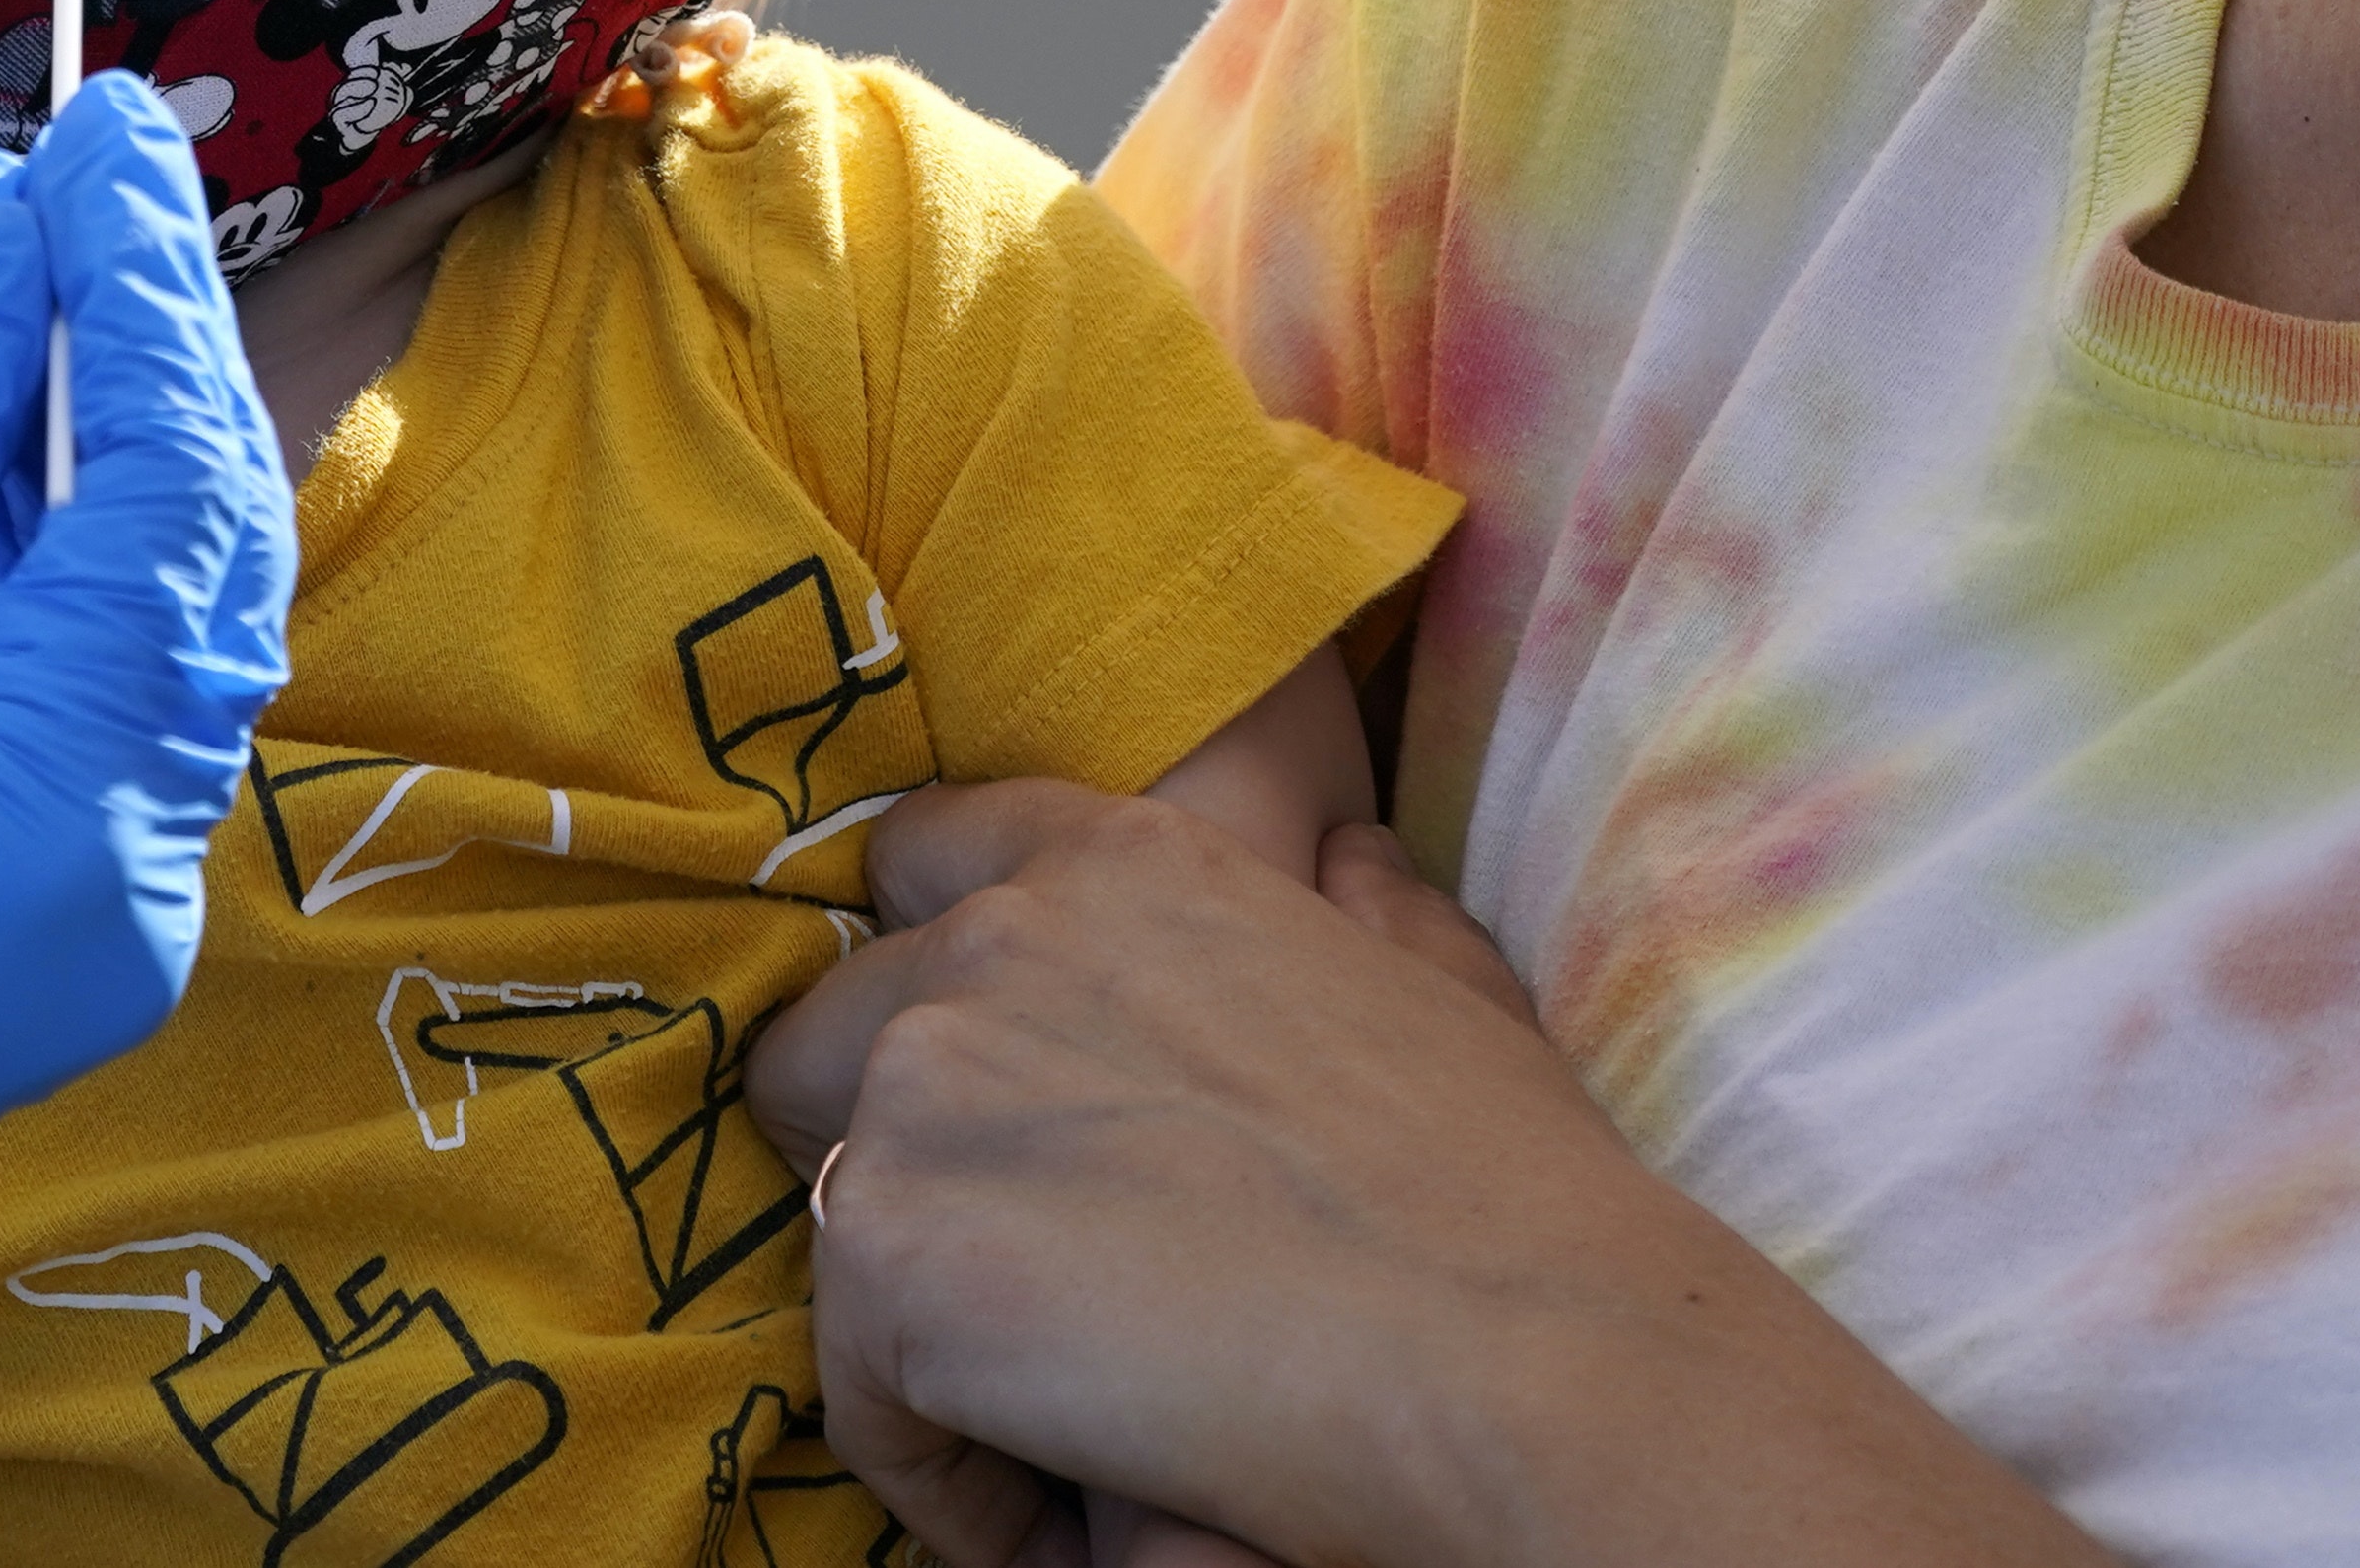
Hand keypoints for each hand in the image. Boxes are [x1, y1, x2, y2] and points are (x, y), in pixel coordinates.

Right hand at [0, 78, 291, 1498]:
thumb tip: (9, 249)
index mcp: (76, 809)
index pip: (174, 484)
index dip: (139, 284)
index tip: (104, 131)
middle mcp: (131, 883)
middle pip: (198, 555)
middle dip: (140, 349)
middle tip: (89, 167)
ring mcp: (89, 929)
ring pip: (149, 633)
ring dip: (87, 450)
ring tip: (7, 270)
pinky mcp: (26, 944)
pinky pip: (84, 719)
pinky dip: (45, 577)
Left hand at [752, 788, 2106, 1567]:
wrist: (1532, 1362)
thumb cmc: (1516, 1200)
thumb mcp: (1440, 986)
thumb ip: (1362, 906)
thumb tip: (1344, 860)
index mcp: (1119, 858)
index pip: (915, 862)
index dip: (927, 984)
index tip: (984, 1101)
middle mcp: (994, 938)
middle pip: (827, 1035)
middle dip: (893, 1155)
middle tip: (1020, 1284)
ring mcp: (924, 1083)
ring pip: (827, 1206)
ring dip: (917, 1313)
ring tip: (1058, 1414)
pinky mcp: (892, 1248)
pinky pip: (855, 1388)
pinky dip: (944, 1466)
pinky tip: (1067, 1501)